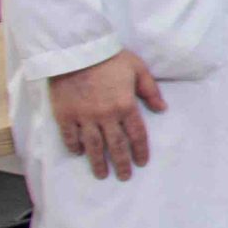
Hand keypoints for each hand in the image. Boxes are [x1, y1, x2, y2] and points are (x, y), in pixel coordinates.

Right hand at [48, 51, 165, 180]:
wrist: (76, 50)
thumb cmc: (110, 57)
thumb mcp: (138, 68)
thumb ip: (150, 90)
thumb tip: (163, 109)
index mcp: (126, 105)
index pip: (136, 134)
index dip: (140, 150)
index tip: (141, 162)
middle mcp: (106, 115)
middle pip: (116, 145)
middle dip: (122, 163)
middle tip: (124, 177)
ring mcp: (84, 116)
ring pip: (93, 146)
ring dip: (98, 162)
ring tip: (102, 174)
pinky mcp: (65, 114)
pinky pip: (70, 136)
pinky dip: (75, 146)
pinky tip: (79, 153)